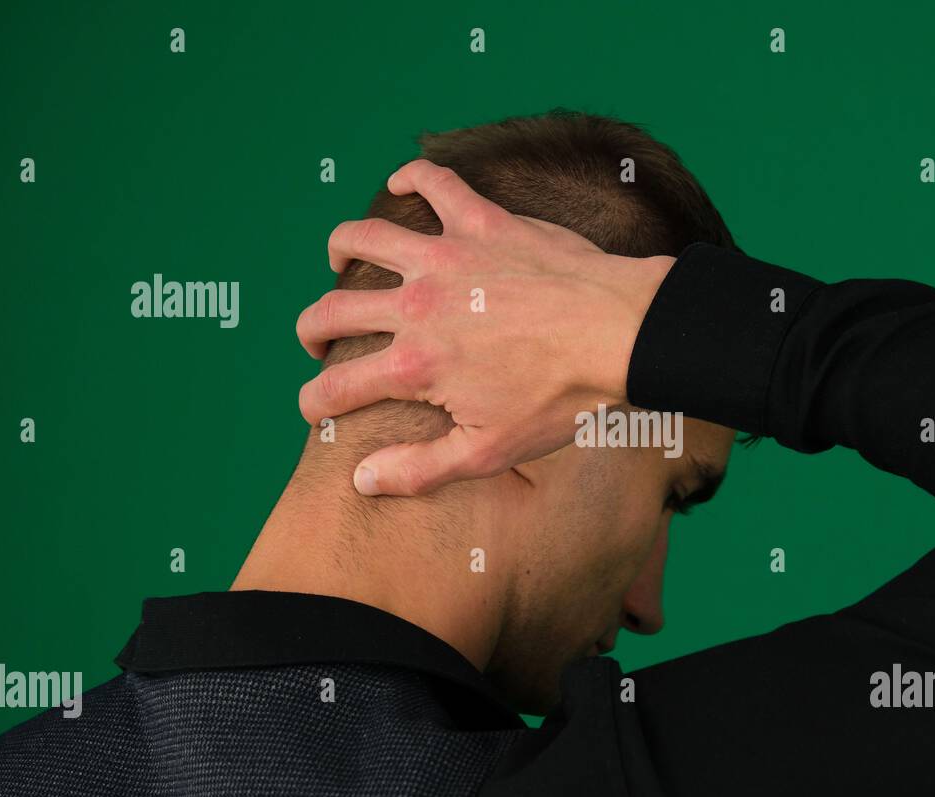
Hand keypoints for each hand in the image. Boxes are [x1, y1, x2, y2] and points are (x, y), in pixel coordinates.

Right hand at [296, 159, 674, 495]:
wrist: (621, 336)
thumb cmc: (562, 399)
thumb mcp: (490, 452)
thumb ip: (420, 469)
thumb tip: (361, 480)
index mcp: (414, 365)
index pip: (336, 387)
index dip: (314, 403)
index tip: (313, 410)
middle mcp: (417, 305)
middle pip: (334, 310)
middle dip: (313, 329)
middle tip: (317, 340)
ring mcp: (446, 258)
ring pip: (365, 239)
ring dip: (341, 249)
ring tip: (338, 261)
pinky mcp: (482, 223)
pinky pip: (434, 183)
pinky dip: (411, 179)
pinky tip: (402, 186)